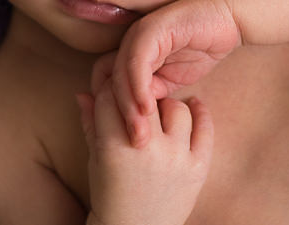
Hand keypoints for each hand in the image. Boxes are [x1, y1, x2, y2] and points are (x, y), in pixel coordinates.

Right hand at [78, 81, 213, 224]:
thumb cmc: (109, 195)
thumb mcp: (96, 160)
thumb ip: (91, 124)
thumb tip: (83, 92)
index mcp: (115, 148)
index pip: (111, 98)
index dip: (111, 92)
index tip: (114, 95)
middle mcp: (148, 150)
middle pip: (145, 98)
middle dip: (138, 97)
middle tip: (138, 102)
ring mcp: (176, 159)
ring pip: (177, 109)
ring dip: (167, 107)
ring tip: (160, 114)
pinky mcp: (197, 169)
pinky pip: (205, 129)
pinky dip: (201, 113)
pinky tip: (194, 105)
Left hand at [91, 0, 239, 146]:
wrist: (226, 19)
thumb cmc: (201, 47)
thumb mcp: (173, 78)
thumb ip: (154, 92)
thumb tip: (139, 115)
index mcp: (131, 54)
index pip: (109, 87)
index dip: (115, 114)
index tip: (129, 142)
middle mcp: (129, 43)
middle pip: (110, 83)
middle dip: (119, 116)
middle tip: (133, 142)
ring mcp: (137, 34)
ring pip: (121, 74)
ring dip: (128, 105)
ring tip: (139, 132)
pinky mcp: (151, 29)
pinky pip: (138, 61)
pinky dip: (139, 86)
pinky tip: (148, 107)